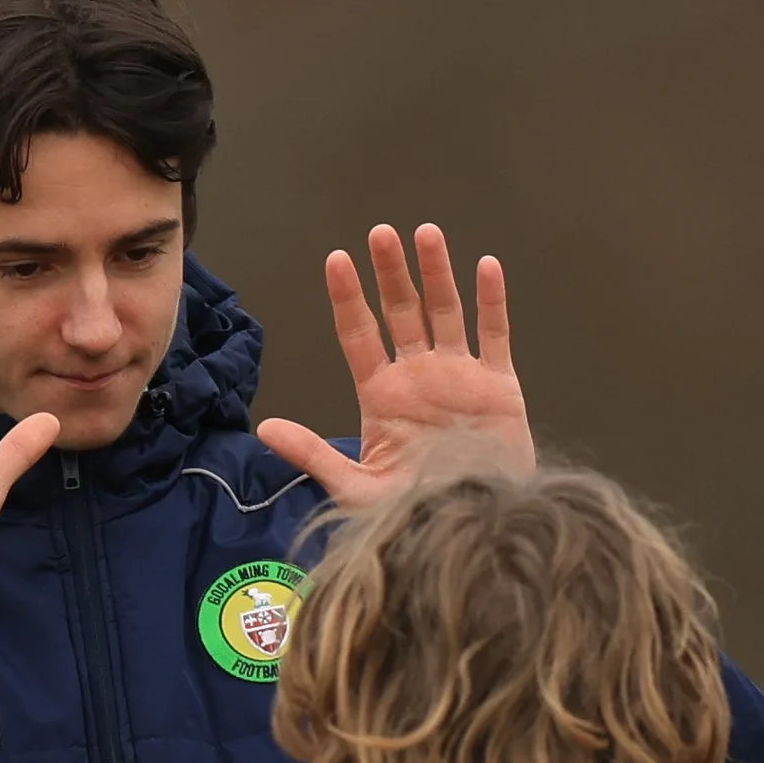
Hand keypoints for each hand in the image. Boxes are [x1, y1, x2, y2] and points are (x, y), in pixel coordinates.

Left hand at [257, 223, 533, 506]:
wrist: (474, 529)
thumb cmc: (415, 512)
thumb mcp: (356, 488)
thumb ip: (313, 453)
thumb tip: (265, 427)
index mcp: (382, 395)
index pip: (360, 335)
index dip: (349, 298)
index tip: (337, 260)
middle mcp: (418, 376)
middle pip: (401, 312)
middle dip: (391, 272)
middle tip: (380, 233)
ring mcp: (459, 377)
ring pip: (446, 312)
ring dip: (436, 273)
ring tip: (425, 234)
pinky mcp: (499, 387)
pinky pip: (495, 336)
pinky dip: (492, 302)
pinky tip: (486, 266)